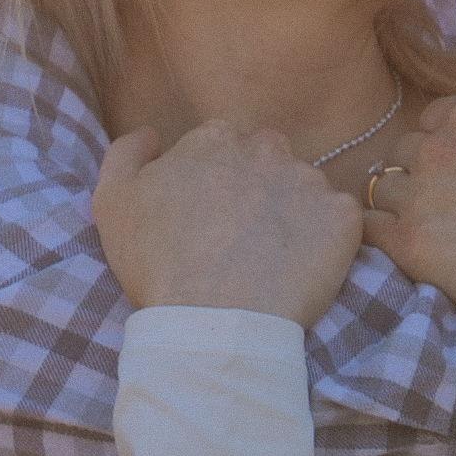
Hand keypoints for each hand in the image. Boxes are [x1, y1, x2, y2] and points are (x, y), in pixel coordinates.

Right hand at [92, 120, 362, 323]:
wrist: (210, 322)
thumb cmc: (156, 264)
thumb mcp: (112, 201)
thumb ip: (127, 152)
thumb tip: (152, 133)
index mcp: (214, 137)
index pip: (222, 143)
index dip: (216, 179)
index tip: (210, 214)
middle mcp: (266, 148)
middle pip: (268, 157)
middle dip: (259, 186)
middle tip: (243, 235)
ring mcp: (309, 182)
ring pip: (305, 188)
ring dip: (293, 213)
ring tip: (274, 258)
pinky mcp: (342, 219)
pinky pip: (340, 221)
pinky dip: (328, 240)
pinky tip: (304, 268)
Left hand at [358, 97, 455, 331]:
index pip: (433, 119)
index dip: (444, 146)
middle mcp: (441, 146)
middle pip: (403, 153)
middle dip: (419, 176)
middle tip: (446, 209)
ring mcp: (420, 195)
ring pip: (381, 190)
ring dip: (399, 208)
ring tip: (429, 234)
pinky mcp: (411, 244)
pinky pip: (370, 230)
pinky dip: (383, 239)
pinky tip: (410, 253)